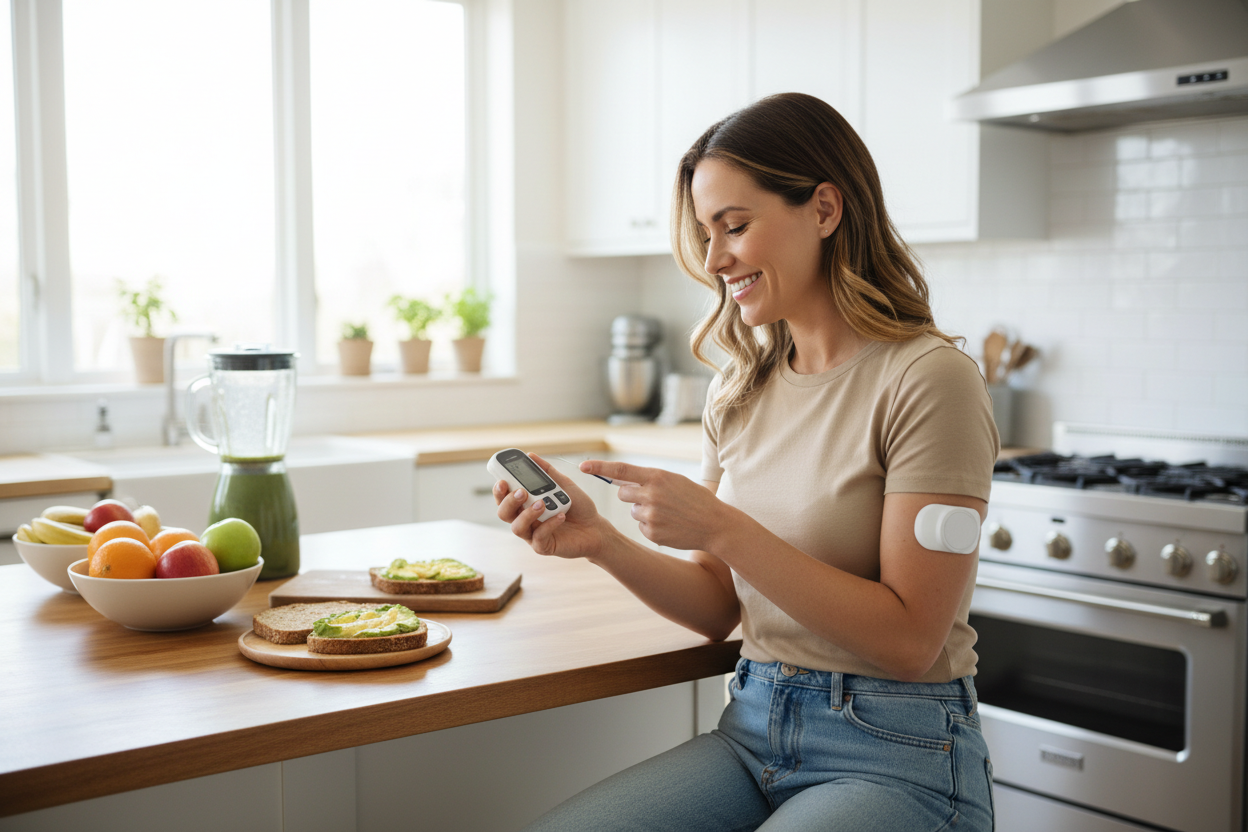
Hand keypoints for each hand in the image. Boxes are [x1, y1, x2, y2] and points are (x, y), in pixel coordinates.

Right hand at [492, 454, 608, 558]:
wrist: (596, 527)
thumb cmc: (578, 507)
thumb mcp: (563, 485)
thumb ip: (547, 472)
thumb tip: (531, 455)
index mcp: (525, 504)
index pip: (504, 498)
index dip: (499, 490)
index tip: (502, 480)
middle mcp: (525, 520)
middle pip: (504, 513)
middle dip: (509, 502)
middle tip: (522, 492)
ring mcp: (533, 534)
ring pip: (517, 527)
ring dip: (527, 514)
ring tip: (543, 503)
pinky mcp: (544, 546)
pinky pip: (538, 537)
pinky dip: (549, 524)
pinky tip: (561, 515)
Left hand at [578, 460, 726, 551]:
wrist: (715, 525)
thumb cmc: (695, 499)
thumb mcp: (675, 481)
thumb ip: (649, 478)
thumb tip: (621, 479)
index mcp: (657, 477)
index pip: (620, 469)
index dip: (599, 467)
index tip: (583, 466)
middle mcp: (651, 494)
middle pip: (622, 493)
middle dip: (631, 494)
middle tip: (651, 497)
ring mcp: (650, 515)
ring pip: (633, 511)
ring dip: (643, 511)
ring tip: (667, 512)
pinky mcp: (652, 533)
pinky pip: (641, 526)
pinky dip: (651, 525)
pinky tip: (669, 524)